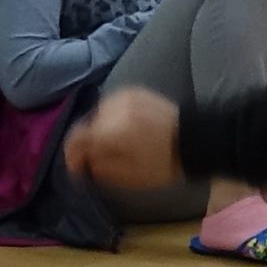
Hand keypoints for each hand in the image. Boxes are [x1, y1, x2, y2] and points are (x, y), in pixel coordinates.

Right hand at [67, 86, 181, 195]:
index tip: (77, 169)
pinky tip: (122, 130)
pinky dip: (111, 118)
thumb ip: (100, 168)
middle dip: (88, 143)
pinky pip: (112, 105)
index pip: (77, 138)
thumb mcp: (129, 176)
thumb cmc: (164, 163)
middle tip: (94, 159)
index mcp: (112, 130)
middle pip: (87, 125)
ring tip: (110, 145)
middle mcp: (114, 108)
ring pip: (99, 114)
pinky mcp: (135, 91)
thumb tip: (82, 163)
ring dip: (99, 129)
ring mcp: (124, 95)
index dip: (71, 155)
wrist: (195, 138)